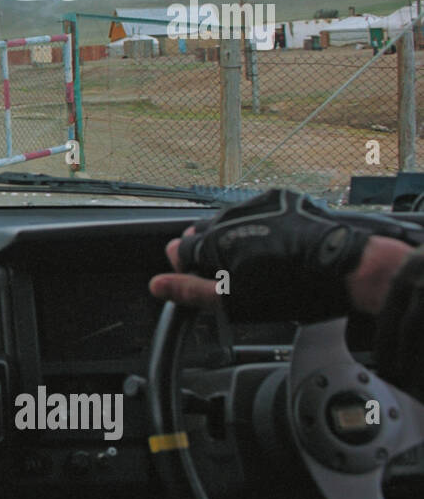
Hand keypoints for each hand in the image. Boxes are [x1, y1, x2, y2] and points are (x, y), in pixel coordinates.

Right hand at [147, 188, 379, 321]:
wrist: (343, 267)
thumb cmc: (290, 288)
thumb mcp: (233, 300)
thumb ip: (190, 290)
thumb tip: (156, 285)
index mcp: (213, 241)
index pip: (180, 251)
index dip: (190, 270)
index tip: (207, 282)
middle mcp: (228, 216)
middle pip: (204, 234)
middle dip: (212, 253)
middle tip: (236, 276)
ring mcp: (256, 203)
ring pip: (230, 221)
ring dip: (235, 237)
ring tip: (261, 261)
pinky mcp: (281, 198)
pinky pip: (258, 210)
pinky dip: (261, 224)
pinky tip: (277, 244)